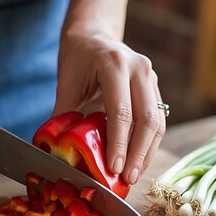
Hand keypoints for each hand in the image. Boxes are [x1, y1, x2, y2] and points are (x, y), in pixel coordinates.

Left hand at [54, 33, 165, 184]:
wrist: (94, 36)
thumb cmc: (77, 60)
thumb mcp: (66, 83)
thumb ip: (63, 116)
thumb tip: (57, 152)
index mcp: (115, 65)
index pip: (122, 112)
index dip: (119, 144)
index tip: (113, 169)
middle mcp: (139, 69)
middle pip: (147, 119)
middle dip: (138, 154)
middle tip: (128, 179)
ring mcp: (151, 77)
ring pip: (157, 122)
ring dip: (147, 152)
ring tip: (134, 175)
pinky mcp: (155, 87)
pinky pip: (158, 120)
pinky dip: (149, 143)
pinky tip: (138, 160)